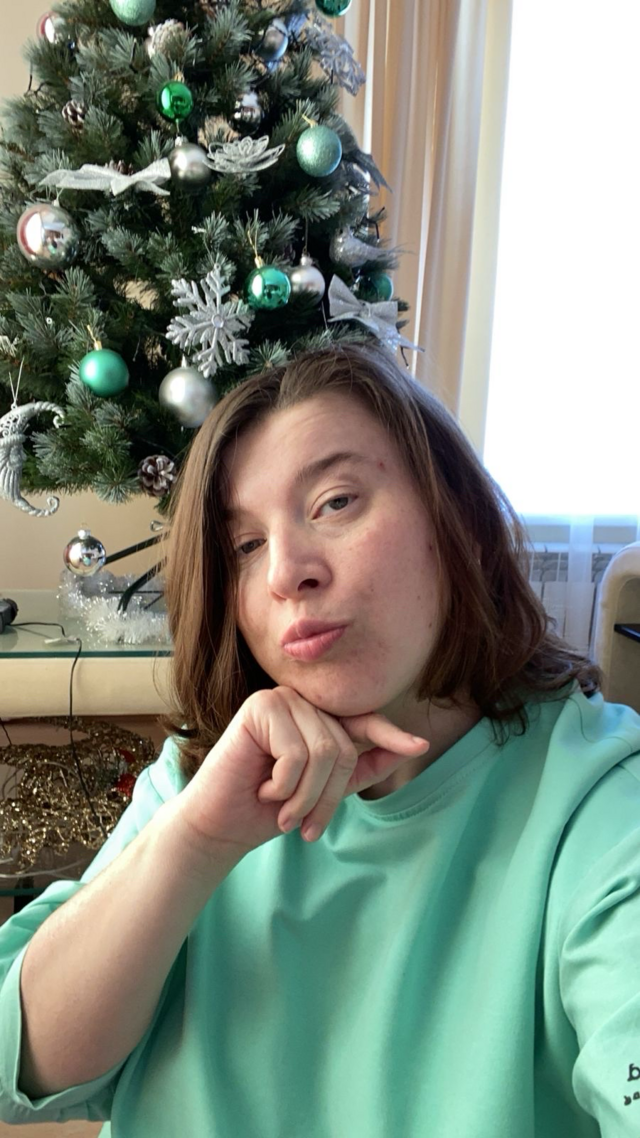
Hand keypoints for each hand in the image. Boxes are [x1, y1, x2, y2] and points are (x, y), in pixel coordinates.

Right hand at [174, 686, 429, 858]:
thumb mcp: (324, 792)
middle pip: (344, 747)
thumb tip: (413, 746)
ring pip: (324, 751)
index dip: (390, 736)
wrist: (219, 827)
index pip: (362, 723)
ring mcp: (280, 700)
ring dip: (305, 796)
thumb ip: (362, 769)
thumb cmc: (266, 810)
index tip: (420, 746)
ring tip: (282, 810)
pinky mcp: (259, 707)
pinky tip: (262, 788)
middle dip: (326, 796)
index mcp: (316, 719)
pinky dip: (283, 785)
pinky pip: (297, 753)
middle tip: (303, 826)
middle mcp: (300, 703)